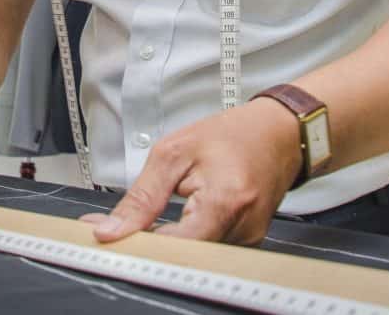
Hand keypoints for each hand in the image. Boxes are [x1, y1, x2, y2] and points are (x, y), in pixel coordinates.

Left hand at [81, 98, 301, 245]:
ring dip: (167, 242)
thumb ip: (142, 196)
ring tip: (155, 216)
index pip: (174, 246)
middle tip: (121, 228)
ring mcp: (247, 241)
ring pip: (193, 255)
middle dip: (148, 244)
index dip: (139, 244)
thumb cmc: (232, 135)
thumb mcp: (175, 151)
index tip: (110, 238)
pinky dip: (186, 239)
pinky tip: (179, 220)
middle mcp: (242, 228)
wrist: (278, 133)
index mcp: (225, 199)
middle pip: (183, 256)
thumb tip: (111, 229)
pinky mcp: (247, 245)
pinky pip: (207, 250)